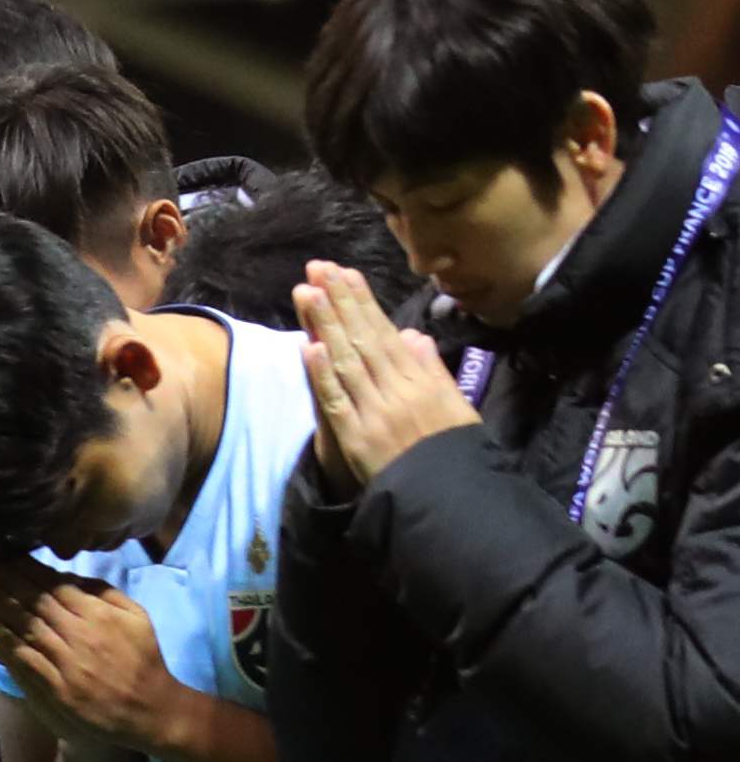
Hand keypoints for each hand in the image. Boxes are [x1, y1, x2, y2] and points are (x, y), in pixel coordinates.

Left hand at [0, 567, 185, 751]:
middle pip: (33, 602)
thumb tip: (71, 577)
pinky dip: (6, 645)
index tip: (3, 555)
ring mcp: (65, 662)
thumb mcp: (136, 617)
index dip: (25, 569)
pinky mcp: (55, 688)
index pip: (53, 585)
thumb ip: (105, 593)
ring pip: (24, 628)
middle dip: (3, 581)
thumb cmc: (142, 660)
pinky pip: (26, 661)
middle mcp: (78, 634)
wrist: (149, 709)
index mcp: (97, 614)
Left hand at [295, 262, 481, 489]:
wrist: (450, 492)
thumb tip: (414, 335)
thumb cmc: (452, 450)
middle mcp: (397, 389)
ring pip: (347, 361)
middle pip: (363, 338)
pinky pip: (338, 402)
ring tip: (308, 293)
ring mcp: (376, 411)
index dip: (363, 303)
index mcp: (421, 379)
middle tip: (318, 269)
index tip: (344, 274)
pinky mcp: (358, 437)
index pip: (385, 333)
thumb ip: (431, 369)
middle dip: (340, 302)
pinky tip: (309, 347)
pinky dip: (323, 375)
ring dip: (326, 326)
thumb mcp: (453, 404)